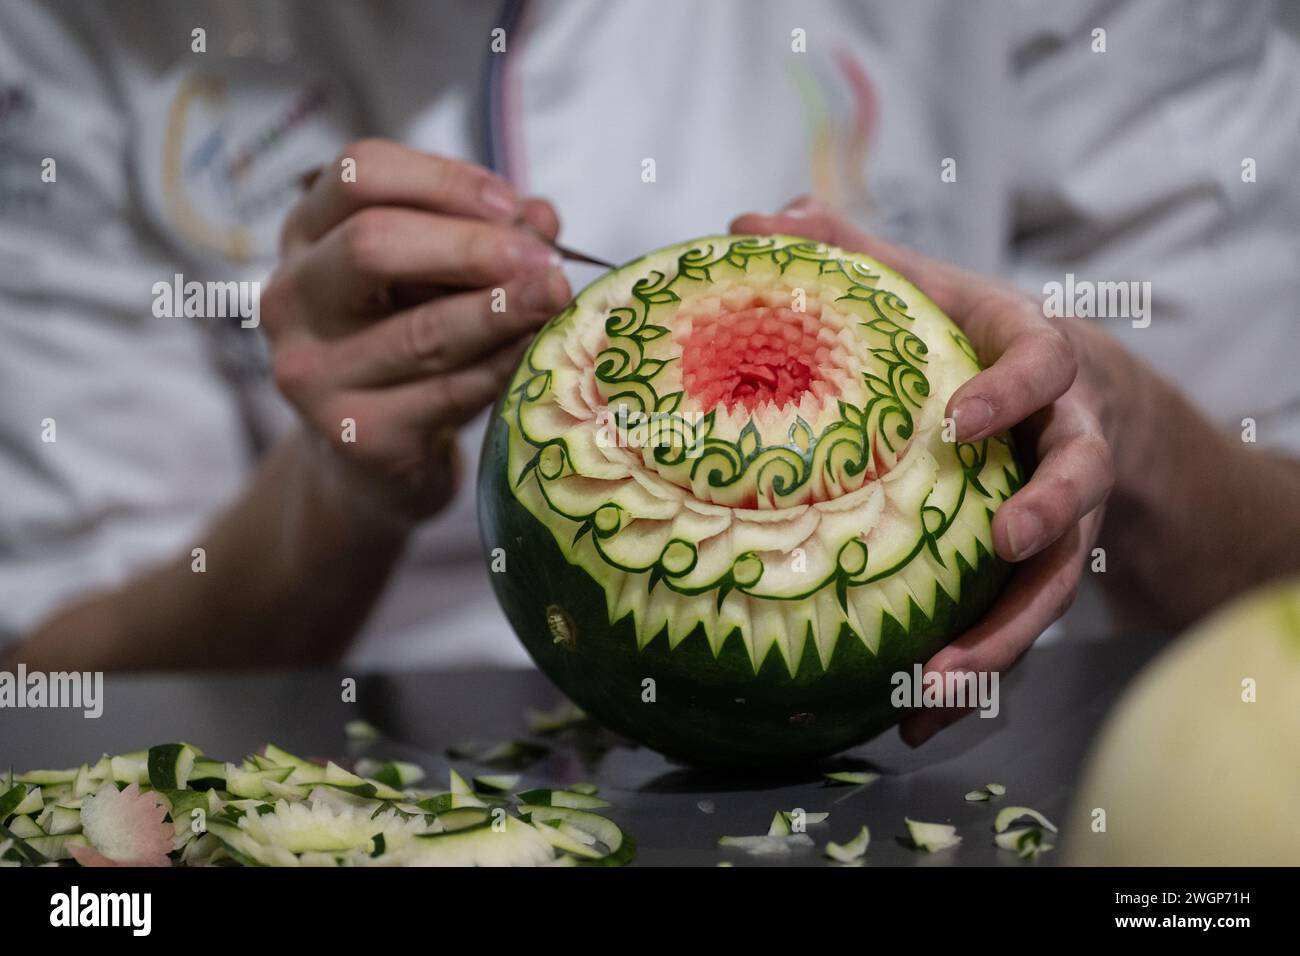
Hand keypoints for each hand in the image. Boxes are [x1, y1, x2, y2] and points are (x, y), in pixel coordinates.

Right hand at [263, 139, 570, 524]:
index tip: (511, 204)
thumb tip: (542, 218)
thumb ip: (483, 240)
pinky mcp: (355, 434)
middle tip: (545, 261)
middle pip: (372, 244)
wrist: (369, 460)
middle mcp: (293, 298)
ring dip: (502, 312)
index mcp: (306, 235)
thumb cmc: (405, 345)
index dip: (442, 179)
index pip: (358, 174)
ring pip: (421, 331)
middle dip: (472, 248)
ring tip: (557, 297)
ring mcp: (314, 372)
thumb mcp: (435, 281)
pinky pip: (447, 393)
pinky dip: (501, 368)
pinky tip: (538, 353)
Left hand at [731, 198, 1117, 744]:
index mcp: (1039, 368)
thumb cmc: (982, 343)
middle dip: (1047, 515)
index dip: (1011, 393)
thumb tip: (749, 217)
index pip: (1043, 369)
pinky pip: (1013, 630)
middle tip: (1003, 542)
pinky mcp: (1036, 574)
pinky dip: (969, 677)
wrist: (1082, 401)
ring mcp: (1059, 518)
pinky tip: (911, 717)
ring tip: (938, 680)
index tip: (964, 418)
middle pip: (1076, 486)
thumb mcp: (930, 290)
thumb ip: (852, 254)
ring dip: (1003, 635)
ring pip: (1053, 583)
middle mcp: (1063, 445)